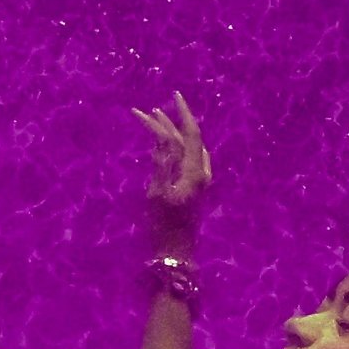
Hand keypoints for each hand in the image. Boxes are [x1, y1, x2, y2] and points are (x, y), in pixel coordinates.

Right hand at [133, 91, 211, 236]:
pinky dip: (177, 146)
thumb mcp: (158, 193)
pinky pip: (188, 158)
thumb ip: (162, 164)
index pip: (190, 134)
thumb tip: (163, 138)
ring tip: (156, 120)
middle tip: (148, 111)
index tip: (170, 97)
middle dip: (168, 123)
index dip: (181, 114)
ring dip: (172, 133)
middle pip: (186, 140)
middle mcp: (200, 172)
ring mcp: (198, 180)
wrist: (174, 251)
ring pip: (187, 148)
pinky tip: (170, 144)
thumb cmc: (163, 225)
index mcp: (194, 171)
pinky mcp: (193, 187)